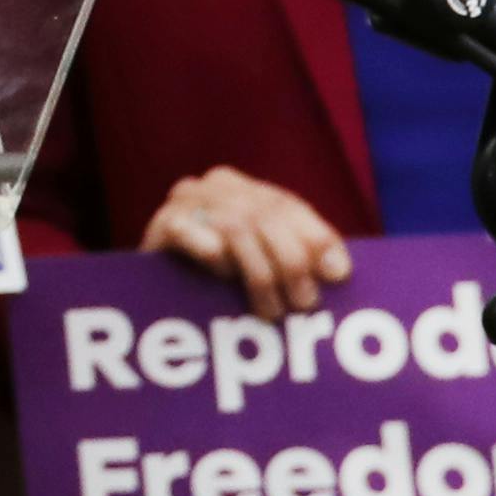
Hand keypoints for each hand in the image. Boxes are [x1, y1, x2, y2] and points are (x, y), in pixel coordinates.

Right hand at [142, 166, 350, 316]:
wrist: (155, 287)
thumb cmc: (216, 279)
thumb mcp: (264, 263)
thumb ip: (300, 256)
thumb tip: (339, 270)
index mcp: (244, 187)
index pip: (288, 206)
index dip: (316, 238)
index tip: (338, 275)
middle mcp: (216, 185)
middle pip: (264, 218)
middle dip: (291, 263)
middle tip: (304, 305)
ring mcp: (185, 200)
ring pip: (234, 227)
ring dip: (258, 272)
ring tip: (270, 310)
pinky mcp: (160, 223)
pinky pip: (186, 230)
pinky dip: (208, 250)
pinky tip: (223, 273)